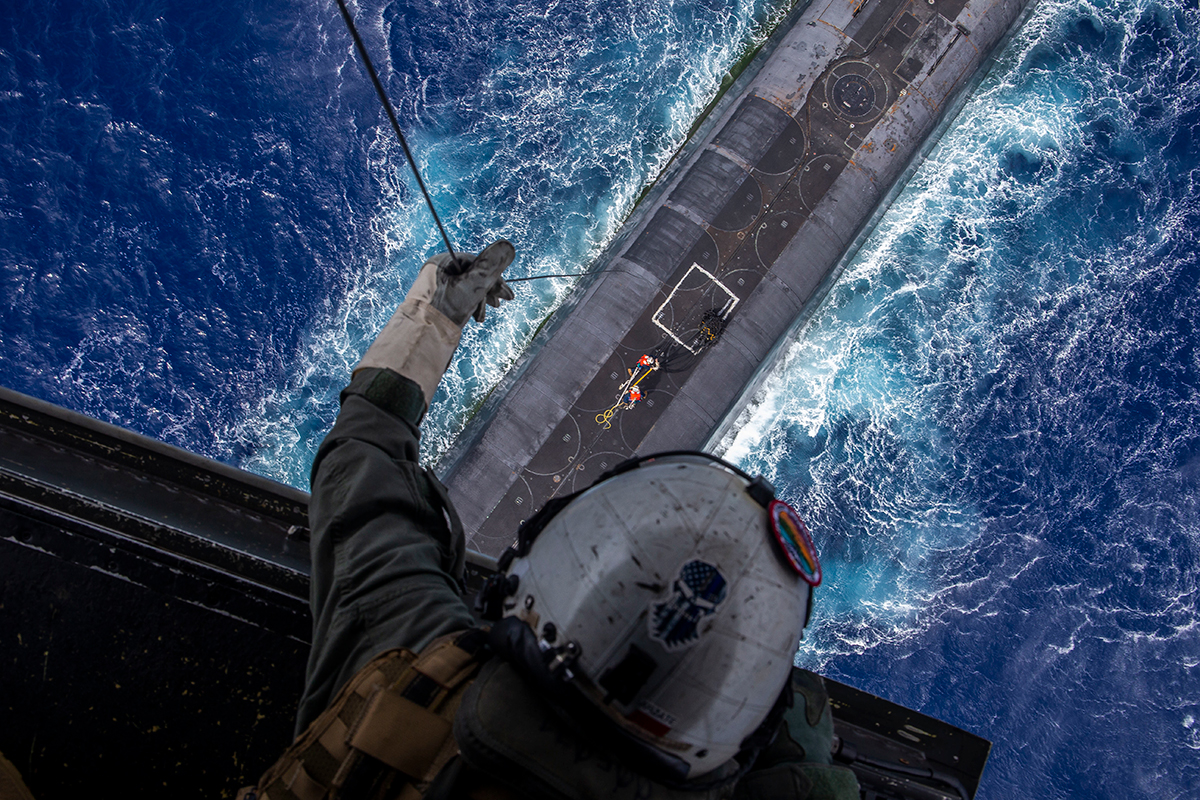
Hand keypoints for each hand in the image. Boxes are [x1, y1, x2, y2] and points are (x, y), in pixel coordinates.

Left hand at [356, 240, 516, 410]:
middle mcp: (438, 271)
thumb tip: (508, 246)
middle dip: (489, 290)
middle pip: (473, 275)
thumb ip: (490, 267)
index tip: (506, 294)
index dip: (494, 277)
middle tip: (504, 302)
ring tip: (488, 313)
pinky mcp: (438, 302)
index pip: (476, 262)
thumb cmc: (444, 309)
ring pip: (468, 288)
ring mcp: (437, 287)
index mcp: (442, 262)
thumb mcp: (471, 286)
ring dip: (481, 300)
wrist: (421, 337)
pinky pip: (460, 298)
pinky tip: (477, 317)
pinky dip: (471, 306)